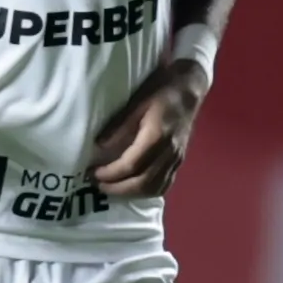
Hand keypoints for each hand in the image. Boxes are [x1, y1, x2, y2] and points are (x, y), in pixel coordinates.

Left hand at [88, 62, 207, 198]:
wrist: (189, 88)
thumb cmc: (161, 89)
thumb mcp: (136, 102)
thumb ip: (119, 126)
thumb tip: (99, 147)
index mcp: (158, 136)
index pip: (132, 165)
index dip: (111, 173)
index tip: (93, 172)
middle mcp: (170, 152)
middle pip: (144, 182)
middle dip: (118, 188)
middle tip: (98, 185)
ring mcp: (177, 158)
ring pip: (155, 188)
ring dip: (131, 194)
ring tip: (112, 188)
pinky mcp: (179, 160)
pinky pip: (165, 184)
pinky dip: (146, 191)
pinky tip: (133, 188)